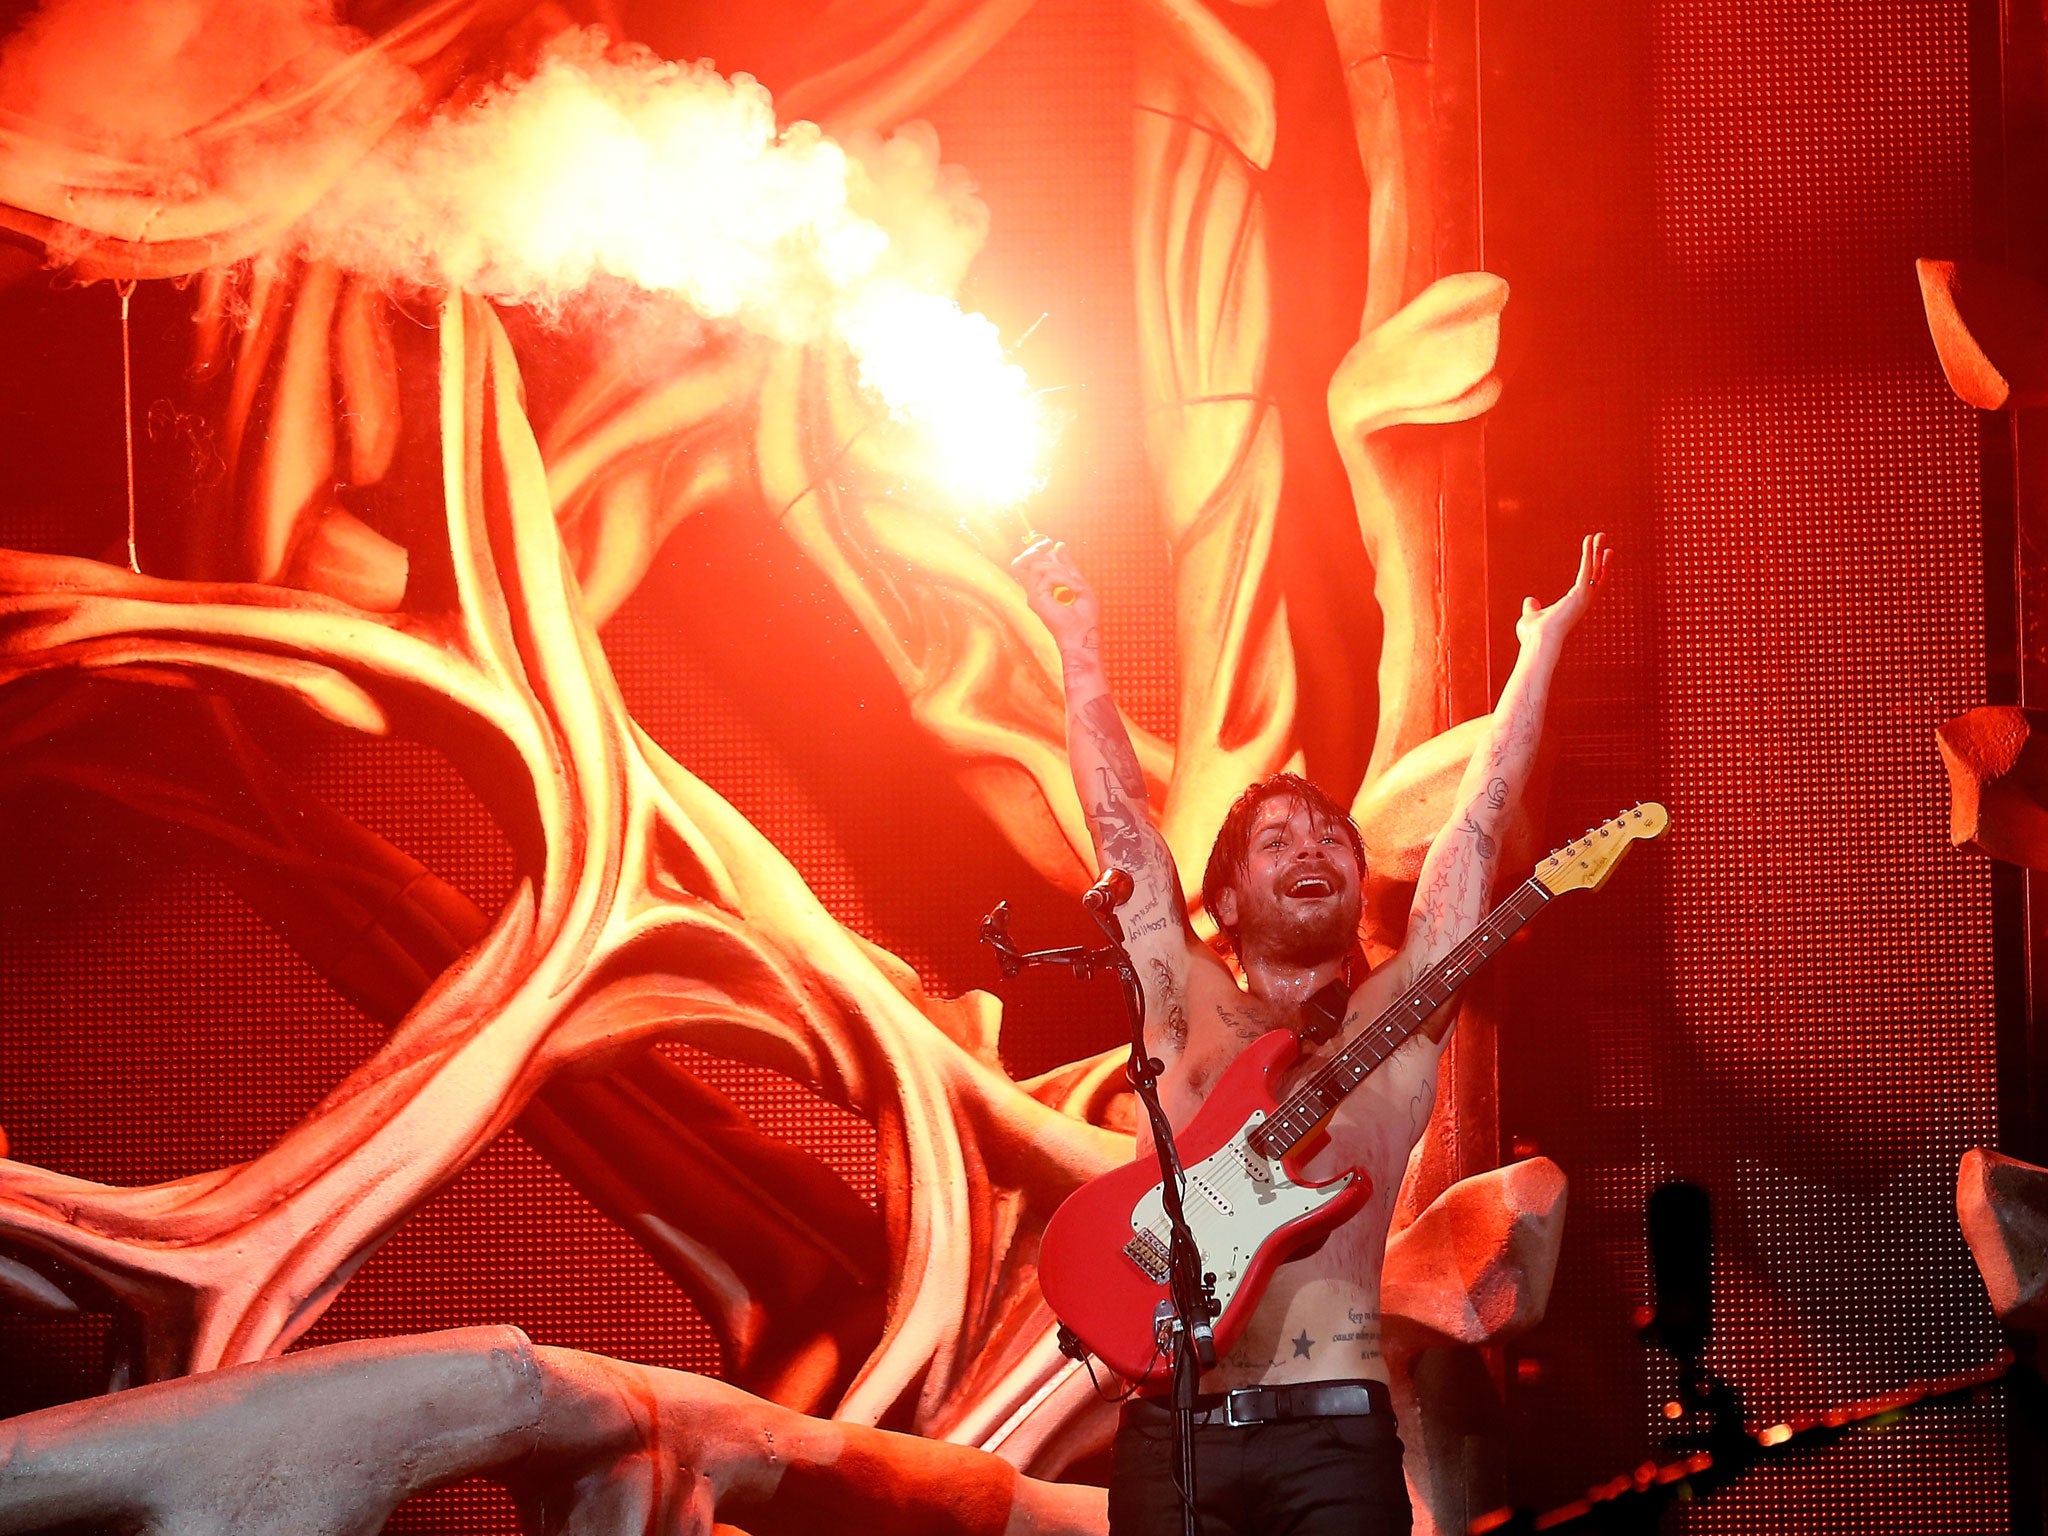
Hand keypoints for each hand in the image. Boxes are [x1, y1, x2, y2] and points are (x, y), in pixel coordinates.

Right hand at [1011, 538, 1100, 652]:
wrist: (1083, 635)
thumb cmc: (1084, 616)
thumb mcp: (1079, 583)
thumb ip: (1068, 566)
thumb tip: (1059, 547)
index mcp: (1044, 587)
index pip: (1030, 563)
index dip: (1036, 549)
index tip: (1050, 543)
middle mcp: (1035, 591)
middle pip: (1022, 561)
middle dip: (1035, 548)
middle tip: (1047, 544)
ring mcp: (1033, 595)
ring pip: (1038, 565)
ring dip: (1060, 570)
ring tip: (1073, 586)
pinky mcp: (1035, 599)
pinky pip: (1047, 575)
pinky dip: (1063, 578)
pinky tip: (1072, 590)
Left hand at [1516, 532, 1610, 649]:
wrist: (1537, 641)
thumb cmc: (1534, 635)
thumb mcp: (1532, 616)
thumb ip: (1532, 608)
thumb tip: (1530, 600)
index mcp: (1572, 606)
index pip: (1589, 585)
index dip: (1595, 571)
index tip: (1599, 557)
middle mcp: (1582, 602)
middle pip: (1597, 576)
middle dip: (1600, 558)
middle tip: (1602, 542)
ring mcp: (1583, 598)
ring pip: (1595, 570)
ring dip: (1597, 552)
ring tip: (1600, 535)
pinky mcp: (1580, 594)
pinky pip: (1587, 570)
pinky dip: (1588, 555)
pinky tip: (1589, 542)